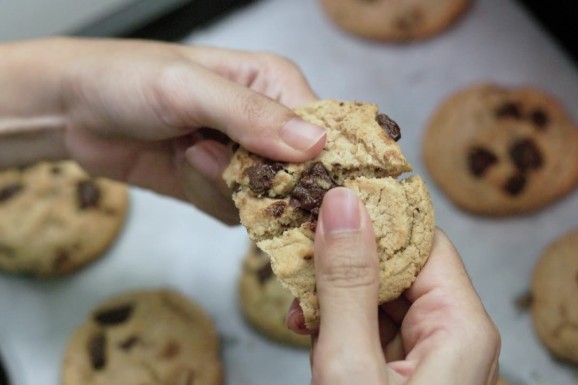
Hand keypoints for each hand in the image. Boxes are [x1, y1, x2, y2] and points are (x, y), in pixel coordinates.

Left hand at [0, 38, 325, 222]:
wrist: (70, 110)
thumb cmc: (126, 78)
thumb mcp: (188, 88)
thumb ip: (249, 115)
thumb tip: (314, 145)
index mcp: (275, 83)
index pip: (322, 131)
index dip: (313, 162)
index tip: (290, 180)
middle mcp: (268, 123)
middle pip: (297, 174)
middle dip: (254, 178)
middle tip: (207, 153)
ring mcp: (244, 158)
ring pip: (265, 199)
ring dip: (220, 185)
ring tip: (185, 150)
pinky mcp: (220, 186)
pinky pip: (235, 212)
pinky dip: (205, 196)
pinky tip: (180, 165)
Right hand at [287, 187, 500, 383]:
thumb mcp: (352, 367)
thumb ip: (347, 287)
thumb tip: (342, 207)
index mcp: (460, 328)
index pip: (423, 240)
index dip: (373, 217)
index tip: (329, 197)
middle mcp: (454, 337)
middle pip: (399, 269)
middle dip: (344, 264)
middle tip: (299, 254)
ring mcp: (431, 358)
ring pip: (380, 300)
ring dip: (335, 300)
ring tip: (300, 307)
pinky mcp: (407, 374)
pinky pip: (374, 332)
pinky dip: (340, 330)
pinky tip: (312, 334)